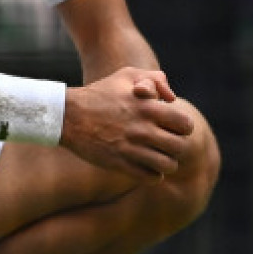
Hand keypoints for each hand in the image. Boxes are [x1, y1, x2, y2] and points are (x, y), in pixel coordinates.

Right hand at [61, 67, 193, 179]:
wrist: (66, 116)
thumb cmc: (98, 94)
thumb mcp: (125, 76)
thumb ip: (154, 78)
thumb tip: (172, 98)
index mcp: (148, 107)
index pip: (186, 125)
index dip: (182, 127)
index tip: (172, 128)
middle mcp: (143, 129)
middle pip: (180, 147)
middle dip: (175, 146)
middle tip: (165, 144)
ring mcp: (131, 148)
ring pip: (168, 165)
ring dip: (165, 162)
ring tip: (156, 157)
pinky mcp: (120, 164)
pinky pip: (151, 177)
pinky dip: (152, 175)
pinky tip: (144, 166)